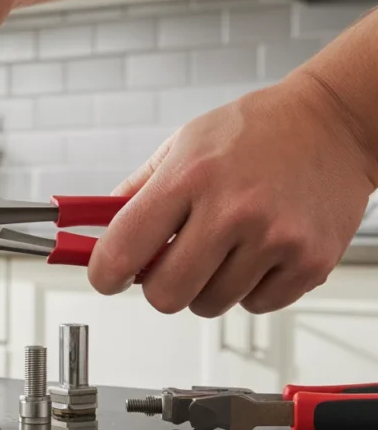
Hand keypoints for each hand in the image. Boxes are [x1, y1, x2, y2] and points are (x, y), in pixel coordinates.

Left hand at [89, 71, 376, 315]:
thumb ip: (136, 191)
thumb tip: (97, 233)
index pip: (123, 248)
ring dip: (206, 287)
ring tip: (223, 248)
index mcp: (190, 177)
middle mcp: (232, 210)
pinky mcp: (310, 262)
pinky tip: (256, 253)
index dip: (105, 273)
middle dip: (159, 286)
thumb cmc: (255, 131)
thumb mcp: (183, 144)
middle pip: (165, 294)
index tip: (106, 277)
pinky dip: (250, 289)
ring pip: (210, 304)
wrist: (333, 123)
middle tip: (169, 265)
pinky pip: (256, 306)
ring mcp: (274, 240)